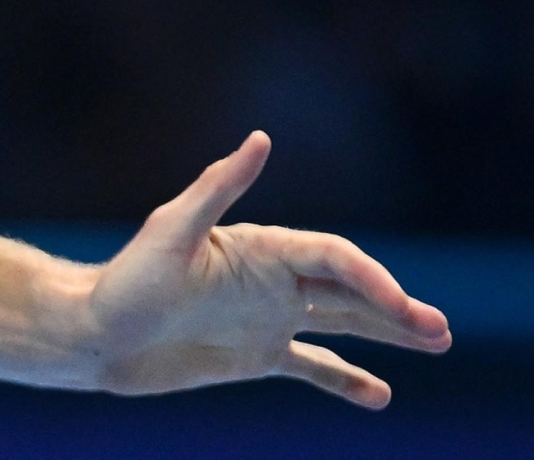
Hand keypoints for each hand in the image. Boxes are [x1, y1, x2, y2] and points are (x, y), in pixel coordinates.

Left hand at [81, 131, 451, 407]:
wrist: (93, 335)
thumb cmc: (126, 280)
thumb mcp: (171, 230)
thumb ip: (218, 186)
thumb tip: (260, 138)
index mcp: (260, 247)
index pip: (333, 258)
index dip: (372, 281)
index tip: (401, 310)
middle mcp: (272, 280)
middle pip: (350, 290)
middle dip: (396, 309)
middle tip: (440, 331)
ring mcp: (267, 318)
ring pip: (344, 323)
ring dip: (388, 333)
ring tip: (436, 344)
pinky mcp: (255, 355)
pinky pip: (313, 365)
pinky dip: (346, 379)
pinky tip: (379, 395)